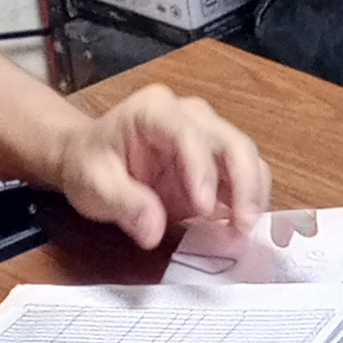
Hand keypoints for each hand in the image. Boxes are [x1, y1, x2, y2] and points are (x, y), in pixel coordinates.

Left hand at [50, 87, 269, 252]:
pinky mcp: (216, 159)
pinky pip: (244, 175)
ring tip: (244, 230)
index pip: (188, 134)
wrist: (89, 157)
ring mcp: (207, 134)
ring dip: (252, 194)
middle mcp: (189, 115)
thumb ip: (125, 204)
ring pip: (246, 157)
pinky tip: (241, 226)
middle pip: (231, 142)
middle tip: (242, 225)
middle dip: (243, 184)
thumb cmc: (90, 163)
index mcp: (154, 111)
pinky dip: (249, 200)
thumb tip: (154, 232)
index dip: (202, 170)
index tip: (204, 209)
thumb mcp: (94, 185)